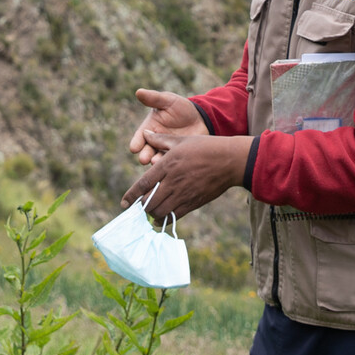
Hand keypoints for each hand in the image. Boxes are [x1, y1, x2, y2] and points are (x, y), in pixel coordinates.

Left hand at [121, 133, 253, 219]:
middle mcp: (173, 181)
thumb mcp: (182, 141)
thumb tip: (146, 134)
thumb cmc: (206, 147)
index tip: (124, 203)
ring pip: (160, 212)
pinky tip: (161, 219)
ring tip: (150, 212)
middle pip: (149, 202)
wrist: (230, 161)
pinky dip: (164, 220)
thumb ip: (161, 140)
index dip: (131, 195)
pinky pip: (174, 216)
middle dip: (141, 207)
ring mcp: (184, 193)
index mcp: (167, 164)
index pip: (143, 184)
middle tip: (139, 206)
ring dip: (152, 214)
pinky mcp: (194, 202)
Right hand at [128, 89, 208, 165]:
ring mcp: (166, 150)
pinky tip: (172, 163)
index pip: (140, 137)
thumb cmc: (180, 107)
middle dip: (145, 155)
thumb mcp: (168, 101)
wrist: (200, 118)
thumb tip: (138, 91)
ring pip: (159, 158)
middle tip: (144, 159)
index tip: (133, 148)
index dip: (136, 143)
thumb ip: (154, 99)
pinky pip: (173, 161)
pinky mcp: (178, 155)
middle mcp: (155, 142)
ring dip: (157, 161)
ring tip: (156, 162)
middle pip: (147, 150)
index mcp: (149, 128)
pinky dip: (171, 163)